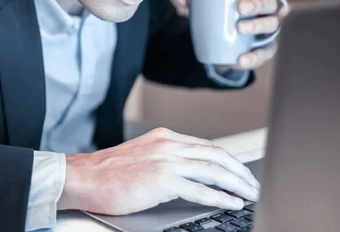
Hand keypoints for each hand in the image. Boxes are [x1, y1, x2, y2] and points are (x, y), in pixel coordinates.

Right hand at [58, 127, 259, 214]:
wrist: (85, 177)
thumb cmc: (106, 171)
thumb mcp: (140, 156)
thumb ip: (163, 158)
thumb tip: (186, 173)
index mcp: (163, 137)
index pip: (206, 146)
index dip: (228, 159)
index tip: (240, 171)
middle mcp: (168, 145)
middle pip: (216, 155)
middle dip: (240, 171)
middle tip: (254, 184)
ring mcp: (166, 161)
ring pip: (214, 170)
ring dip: (237, 184)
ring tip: (251, 195)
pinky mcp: (163, 180)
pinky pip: (201, 189)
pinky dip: (220, 197)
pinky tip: (231, 203)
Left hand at [177, 0, 289, 69]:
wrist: (221, 48)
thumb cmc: (218, 19)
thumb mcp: (205, 9)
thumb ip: (193, 0)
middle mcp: (269, 10)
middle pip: (271, 3)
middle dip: (258, 3)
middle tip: (240, 6)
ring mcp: (269, 30)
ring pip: (272, 25)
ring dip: (257, 25)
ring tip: (239, 28)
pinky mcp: (266, 49)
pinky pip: (264, 53)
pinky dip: (253, 57)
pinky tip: (241, 59)